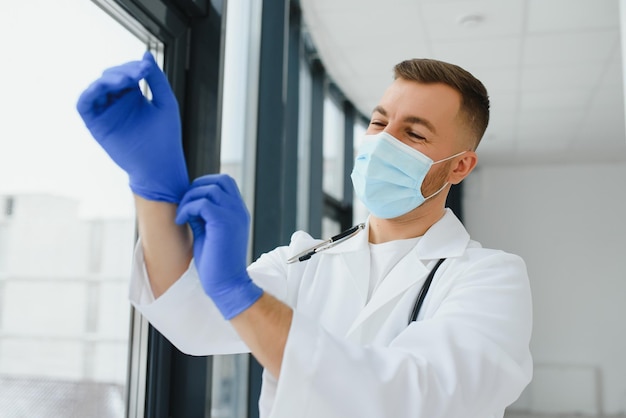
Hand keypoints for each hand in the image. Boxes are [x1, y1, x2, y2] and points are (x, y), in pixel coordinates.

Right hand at [76, 51, 187, 202]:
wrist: (160, 166)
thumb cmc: (166, 137)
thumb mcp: (165, 102)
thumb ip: (156, 78)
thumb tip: (144, 54)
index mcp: (134, 96)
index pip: (128, 73)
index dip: (134, 67)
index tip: (145, 69)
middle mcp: (118, 103)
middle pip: (111, 76)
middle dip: (122, 72)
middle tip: (137, 74)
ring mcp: (106, 113)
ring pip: (98, 87)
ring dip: (108, 79)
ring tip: (125, 80)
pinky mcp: (96, 125)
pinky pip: (85, 104)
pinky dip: (90, 92)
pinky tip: (104, 86)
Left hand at [175, 174, 262, 318]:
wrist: (227, 284)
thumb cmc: (216, 262)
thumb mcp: (208, 232)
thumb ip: (202, 215)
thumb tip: (188, 201)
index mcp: (238, 212)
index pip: (225, 182)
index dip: (205, 185)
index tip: (191, 203)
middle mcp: (239, 210)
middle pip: (219, 180)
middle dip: (197, 188)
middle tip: (185, 207)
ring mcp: (234, 215)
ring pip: (209, 189)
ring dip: (190, 199)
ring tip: (182, 216)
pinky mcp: (223, 223)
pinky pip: (202, 203)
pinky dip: (188, 209)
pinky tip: (182, 221)